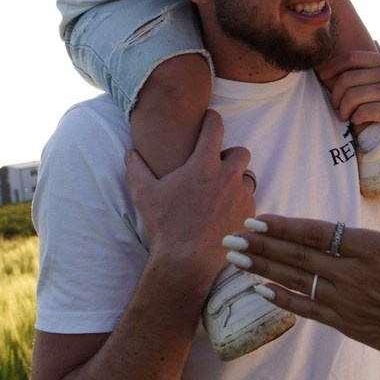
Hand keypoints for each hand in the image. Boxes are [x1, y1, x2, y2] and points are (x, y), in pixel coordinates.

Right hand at [124, 110, 254, 297]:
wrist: (187, 261)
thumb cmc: (166, 226)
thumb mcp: (145, 195)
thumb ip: (136, 169)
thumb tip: (129, 152)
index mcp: (204, 164)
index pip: (215, 127)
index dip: (212, 119)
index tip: (210, 119)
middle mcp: (227, 175)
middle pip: (241, 151)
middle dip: (230, 155)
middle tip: (216, 165)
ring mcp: (241, 195)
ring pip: (248, 176)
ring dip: (237, 179)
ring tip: (221, 191)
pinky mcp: (248, 215)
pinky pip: (250, 200)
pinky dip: (240, 202)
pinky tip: (225, 212)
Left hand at [222, 174, 379, 375]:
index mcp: (373, 250)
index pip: (318, 234)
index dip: (284, 226)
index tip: (256, 219)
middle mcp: (354, 276)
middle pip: (298, 256)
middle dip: (261, 245)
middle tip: (228, 236)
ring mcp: (348, 303)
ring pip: (297, 281)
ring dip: (263, 269)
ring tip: (234, 259)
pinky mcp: (348, 324)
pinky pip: (308, 309)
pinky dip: (283, 299)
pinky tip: (260, 291)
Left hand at [319, 50, 379, 140]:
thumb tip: (375, 42)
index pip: (351, 58)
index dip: (332, 66)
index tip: (322, 76)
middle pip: (347, 79)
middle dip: (334, 93)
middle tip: (334, 104)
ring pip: (353, 96)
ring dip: (342, 109)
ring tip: (343, 115)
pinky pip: (364, 112)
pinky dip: (355, 118)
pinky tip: (357, 121)